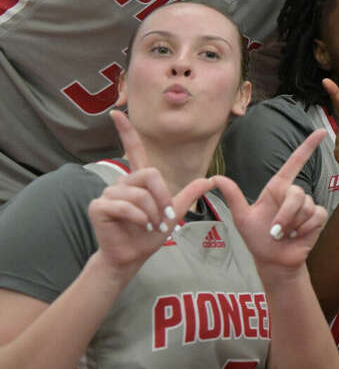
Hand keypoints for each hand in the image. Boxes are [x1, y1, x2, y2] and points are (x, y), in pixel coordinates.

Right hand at [89, 111, 215, 277]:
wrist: (132, 256)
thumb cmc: (149, 234)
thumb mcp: (173, 212)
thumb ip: (188, 194)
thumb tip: (210, 180)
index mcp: (138, 181)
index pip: (133, 150)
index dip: (126, 131)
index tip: (116, 112)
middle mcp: (122, 182)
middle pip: (150, 176)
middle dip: (162, 199)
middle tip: (161, 219)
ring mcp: (108, 193)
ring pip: (139, 194)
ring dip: (151, 214)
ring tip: (149, 226)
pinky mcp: (99, 206)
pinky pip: (126, 206)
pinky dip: (138, 219)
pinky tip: (138, 226)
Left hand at [212, 130, 328, 270]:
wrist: (274, 260)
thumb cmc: (257, 239)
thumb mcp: (242, 218)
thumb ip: (233, 197)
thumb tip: (215, 178)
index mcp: (277, 189)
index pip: (294, 162)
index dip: (307, 146)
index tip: (320, 132)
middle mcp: (293, 194)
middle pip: (297, 193)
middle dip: (286, 214)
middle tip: (276, 231)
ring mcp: (307, 206)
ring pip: (306, 206)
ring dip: (293, 224)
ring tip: (284, 234)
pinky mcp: (318, 217)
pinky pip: (316, 216)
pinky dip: (305, 228)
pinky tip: (297, 235)